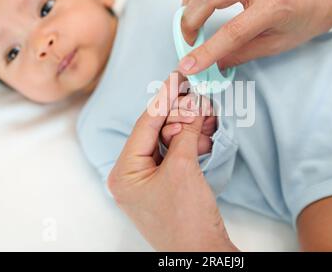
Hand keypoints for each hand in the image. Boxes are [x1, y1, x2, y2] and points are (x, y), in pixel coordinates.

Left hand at [107, 72, 237, 251]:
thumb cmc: (186, 219)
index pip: (144, 126)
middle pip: (157, 132)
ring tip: (207, 114)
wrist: (202, 254)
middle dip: (180, 115)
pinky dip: (192, 143)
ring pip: (169, 142)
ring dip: (189, 128)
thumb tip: (194, 105)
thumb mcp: (184, 169)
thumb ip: (187, 132)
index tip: (176, 77)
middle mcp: (132, 175)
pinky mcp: (167, 184)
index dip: (163, 99)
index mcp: (124, 173)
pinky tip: (205, 131)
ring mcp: (150, 180)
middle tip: (199, 97)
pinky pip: (177, 155)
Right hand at [178, 0, 331, 73]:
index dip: (206, 52)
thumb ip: (243, 53)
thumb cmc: (309, 17)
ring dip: (188, 5)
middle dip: (188, 24)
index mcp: (274, 6)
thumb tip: (215, 65)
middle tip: (188, 43)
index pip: (231, 32)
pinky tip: (198, 4)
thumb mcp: (279, 44)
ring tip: (192, 24)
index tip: (187, 66)